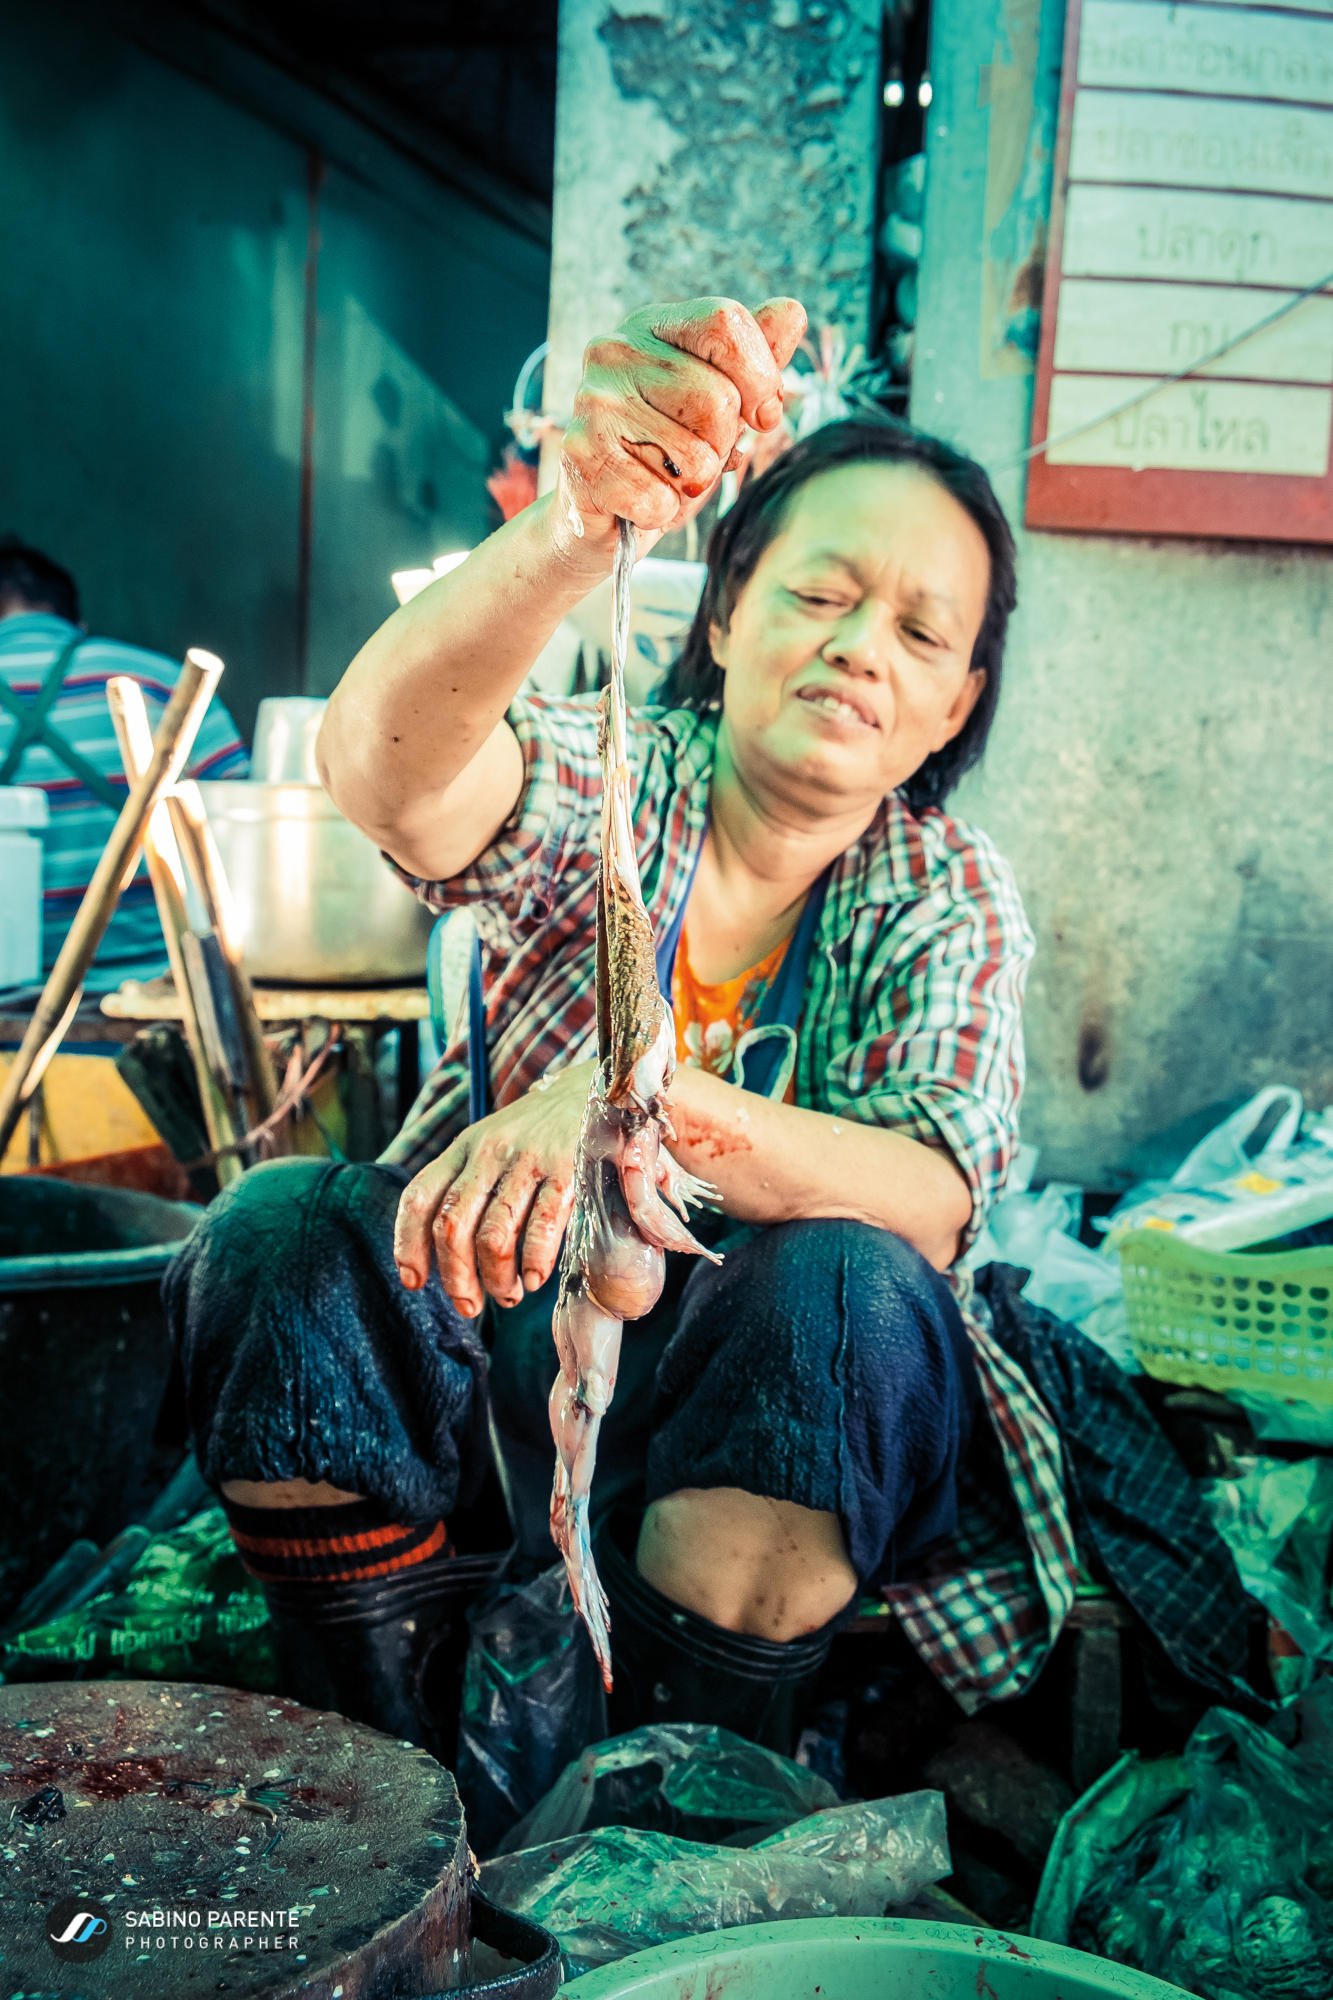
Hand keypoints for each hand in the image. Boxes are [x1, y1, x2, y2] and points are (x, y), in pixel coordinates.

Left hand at [394, 1060, 596, 1315]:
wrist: (594, 1090)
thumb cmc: (538, 1133)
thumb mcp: (492, 1147)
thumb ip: (467, 1189)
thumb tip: (440, 1257)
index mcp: (463, 1148)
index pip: (419, 1199)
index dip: (407, 1246)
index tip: (414, 1281)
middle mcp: (489, 1152)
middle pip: (452, 1228)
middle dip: (456, 1279)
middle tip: (469, 1306)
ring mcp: (528, 1159)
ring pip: (493, 1236)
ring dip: (496, 1279)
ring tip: (509, 1295)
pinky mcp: (567, 1169)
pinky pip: (541, 1227)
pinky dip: (534, 1262)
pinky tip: (535, 1279)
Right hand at [557, 296, 807, 549]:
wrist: (602, 513)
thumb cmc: (666, 453)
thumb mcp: (720, 404)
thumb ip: (753, 360)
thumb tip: (791, 313)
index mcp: (654, 327)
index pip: (725, 322)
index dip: (761, 376)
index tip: (763, 416)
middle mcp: (615, 351)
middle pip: (717, 398)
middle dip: (723, 444)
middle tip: (698, 457)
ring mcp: (593, 400)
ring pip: (694, 455)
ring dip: (694, 484)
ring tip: (666, 478)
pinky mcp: (579, 453)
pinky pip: (657, 497)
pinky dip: (662, 511)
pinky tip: (642, 500)